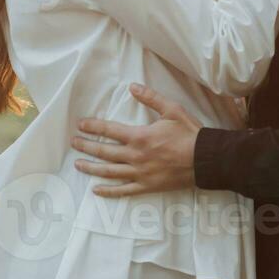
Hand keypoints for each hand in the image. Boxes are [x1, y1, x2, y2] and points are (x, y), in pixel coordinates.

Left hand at [71, 84, 201, 196]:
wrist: (205, 159)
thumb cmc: (189, 134)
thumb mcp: (172, 110)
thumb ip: (151, 98)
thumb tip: (133, 86)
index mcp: (140, 136)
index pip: (109, 130)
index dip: (93, 126)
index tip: (80, 125)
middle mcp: (135, 156)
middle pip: (104, 151)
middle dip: (86, 146)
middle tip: (73, 143)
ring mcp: (140, 173)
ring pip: (109, 172)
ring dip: (91, 168)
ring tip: (78, 164)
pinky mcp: (147, 186)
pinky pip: (123, 190)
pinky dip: (109, 191)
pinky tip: (96, 191)